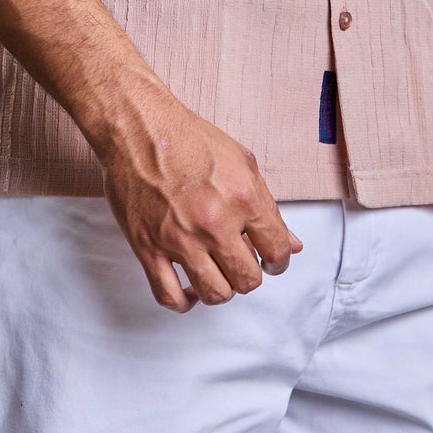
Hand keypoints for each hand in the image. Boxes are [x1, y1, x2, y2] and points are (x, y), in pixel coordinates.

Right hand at [98, 85, 304, 312]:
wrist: (140, 129)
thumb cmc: (189, 138)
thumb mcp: (242, 163)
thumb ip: (268, 207)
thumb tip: (292, 243)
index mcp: (243, 198)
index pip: (277, 250)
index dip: (278, 261)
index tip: (271, 261)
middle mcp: (214, 223)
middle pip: (247, 279)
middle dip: (250, 276)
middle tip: (243, 265)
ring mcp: (180, 239)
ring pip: (214, 293)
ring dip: (221, 289)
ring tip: (217, 274)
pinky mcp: (149, 247)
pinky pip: (168, 295)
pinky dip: (183, 302)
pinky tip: (189, 292)